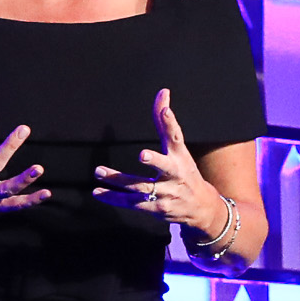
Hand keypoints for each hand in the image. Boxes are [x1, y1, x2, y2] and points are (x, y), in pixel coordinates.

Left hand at [93, 88, 231, 250]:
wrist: (201, 208)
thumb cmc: (185, 172)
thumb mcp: (179, 149)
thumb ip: (166, 123)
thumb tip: (163, 91)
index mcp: (181, 157)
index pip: (177, 137)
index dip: (171, 123)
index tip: (166, 111)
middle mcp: (175, 175)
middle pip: (165, 167)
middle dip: (154, 161)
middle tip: (142, 154)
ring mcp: (166, 194)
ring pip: (140, 186)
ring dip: (119, 180)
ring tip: (100, 171)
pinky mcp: (155, 209)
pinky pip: (132, 202)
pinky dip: (114, 198)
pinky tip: (98, 192)